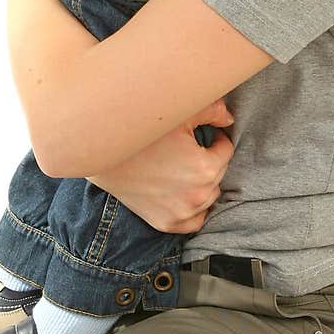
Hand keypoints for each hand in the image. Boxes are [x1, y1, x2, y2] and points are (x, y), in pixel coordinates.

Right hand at [87, 99, 234, 232]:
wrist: (104, 154)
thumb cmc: (142, 132)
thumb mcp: (181, 113)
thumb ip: (214, 111)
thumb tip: (229, 121)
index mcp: (205, 168)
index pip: (225, 150)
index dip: (215, 139)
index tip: (202, 134)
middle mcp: (197, 195)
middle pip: (218, 174)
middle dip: (208, 159)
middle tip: (189, 149)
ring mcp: (181, 213)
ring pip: (209, 196)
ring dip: (203, 183)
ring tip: (184, 168)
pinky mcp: (165, 223)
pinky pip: (194, 221)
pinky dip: (194, 209)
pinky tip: (184, 193)